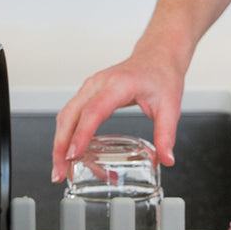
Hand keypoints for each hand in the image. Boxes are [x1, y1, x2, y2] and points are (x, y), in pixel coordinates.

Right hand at [51, 42, 186, 182]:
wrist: (157, 56)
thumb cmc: (161, 76)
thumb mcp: (170, 107)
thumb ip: (166, 135)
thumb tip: (166, 160)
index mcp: (118, 85)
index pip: (93, 111)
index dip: (81, 134)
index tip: (73, 155)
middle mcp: (98, 84)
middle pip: (70, 116)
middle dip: (61, 147)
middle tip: (60, 173)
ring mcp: (90, 87)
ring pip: (65, 117)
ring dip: (60, 144)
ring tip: (62, 170)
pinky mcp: (87, 93)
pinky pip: (70, 115)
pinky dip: (66, 136)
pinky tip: (70, 154)